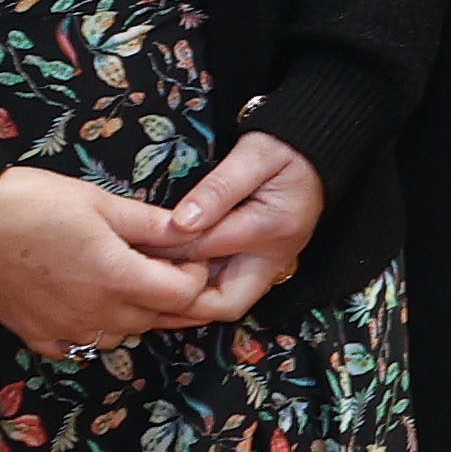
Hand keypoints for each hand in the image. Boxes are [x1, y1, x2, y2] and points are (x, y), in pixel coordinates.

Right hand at [0, 162, 216, 354]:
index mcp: (118, 279)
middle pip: (156, 318)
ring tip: (120, 279)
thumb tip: (190, 230)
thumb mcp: (100, 202)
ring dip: (132, 313)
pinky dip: (92, 328)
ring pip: (121, 335)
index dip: (194, 275)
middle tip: (157, 263)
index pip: (184, 295)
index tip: (185, 256)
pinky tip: (85, 301)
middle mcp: (96, 314)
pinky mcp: (38, 338)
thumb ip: (150, 223)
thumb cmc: (34, 202)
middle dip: (167, 293)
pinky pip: (81, 346)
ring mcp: (65, 332)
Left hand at [151, 129, 323, 323]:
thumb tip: (180, 223)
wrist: (319, 148)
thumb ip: (217, 188)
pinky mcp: (263, 263)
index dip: (166, 249)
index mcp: (272, 228)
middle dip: (182, 304)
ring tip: (147, 292)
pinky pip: (227, 289)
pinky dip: (197, 292)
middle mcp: (274, 256)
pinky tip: (169, 283)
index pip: (207, 249)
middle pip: (226, 304)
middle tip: (141, 291)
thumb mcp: (254, 155)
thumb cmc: (286, 146)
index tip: (131, 244)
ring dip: (187, 303)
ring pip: (225, 303)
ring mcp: (270, 264)